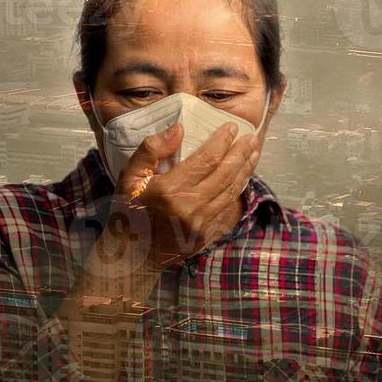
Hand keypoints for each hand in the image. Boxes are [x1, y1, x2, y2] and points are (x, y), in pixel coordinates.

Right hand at [109, 119, 260, 268]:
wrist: (132, 254)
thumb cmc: (129, 210)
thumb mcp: (130, 176)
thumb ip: (151, 149)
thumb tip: (179, 129)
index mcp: (171, 189)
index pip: (206, 159)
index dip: (222, 141)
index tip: (231, 127)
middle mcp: (190, 206)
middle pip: (225, 173)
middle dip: (240, 153)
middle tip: (250, 137)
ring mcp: (201, 223)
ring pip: (230, 191)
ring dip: (244, 170)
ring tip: (253, 153)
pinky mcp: (206, 234)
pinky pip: (227, 208)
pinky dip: (237, 190)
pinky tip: (241, 178)